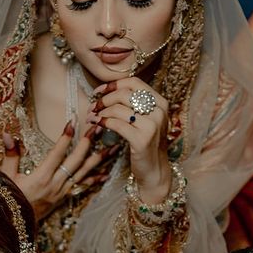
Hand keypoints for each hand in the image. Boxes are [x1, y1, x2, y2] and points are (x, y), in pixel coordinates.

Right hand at [0, 124, 110, 220]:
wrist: (13, 224)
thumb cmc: (8, 199)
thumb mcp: (6, 176)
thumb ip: (10, 155)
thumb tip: (8, 135)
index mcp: (40, 177)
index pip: (56, 153)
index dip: (65, 138)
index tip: (73, 122)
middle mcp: (55, 184)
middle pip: (75, 161)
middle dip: (87, 144)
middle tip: (97, 129)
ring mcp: (62, 192)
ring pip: (84, 173)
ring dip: (99, 160)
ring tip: (112, 148)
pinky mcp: (64, 198)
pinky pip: (83, 187)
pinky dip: (95, 180)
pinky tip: (107, 173)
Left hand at [93, 78, 170, 203]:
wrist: (155, 169)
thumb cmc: (146, 143)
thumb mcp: (146, 120)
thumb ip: (134, 104)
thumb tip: (106, 90)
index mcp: (160, 102)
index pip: (134, 82)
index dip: (113, 84)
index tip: (99, 92)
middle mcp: (159, 112)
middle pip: (124, 94)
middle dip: (104, 99)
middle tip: (93, 107)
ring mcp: (152, 126)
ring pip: (118, 109)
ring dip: (100, 112)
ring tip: (92, 117)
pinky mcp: (142, 140)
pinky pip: (116, 124)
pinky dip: (103, 122)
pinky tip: (97, 124)